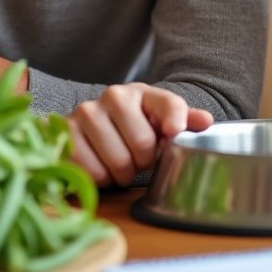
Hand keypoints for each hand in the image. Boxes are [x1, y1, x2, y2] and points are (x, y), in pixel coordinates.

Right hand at [66, 83, 213, 186]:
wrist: (88, 131)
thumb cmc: (131, 130)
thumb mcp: (158, 123)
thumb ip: (183, 122)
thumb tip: (206, 122)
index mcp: (143, 93)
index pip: (168, 104)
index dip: (175, 121)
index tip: (173, 134)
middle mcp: (114, 96)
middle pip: (143, 144)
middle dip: (143, 162)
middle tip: (136, 160)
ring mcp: (86, 112)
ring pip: (118, 162)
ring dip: (121, 174)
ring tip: (117, 163)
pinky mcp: (65, 132)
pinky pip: (92, 171)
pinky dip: (99, 178)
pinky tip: (98, 165)